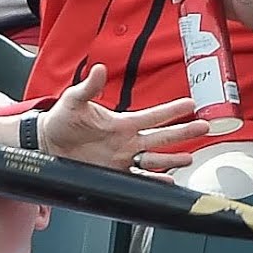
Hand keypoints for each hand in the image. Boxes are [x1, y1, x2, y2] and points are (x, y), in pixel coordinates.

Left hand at [38, 64, 209, 179]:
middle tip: (204, 127)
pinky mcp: (114, 173)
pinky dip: (153, 182)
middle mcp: (127, 141)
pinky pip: (138, 179)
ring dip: (171, 159)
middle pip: (161, 137)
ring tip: (189, 158)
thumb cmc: (61, 119)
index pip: (153, 116)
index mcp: (122, 123)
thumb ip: (88, 87)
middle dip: (183, 133)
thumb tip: (99, 69)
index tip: (190, 104)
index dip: (171, 110)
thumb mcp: (74, 100)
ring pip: (154, 160)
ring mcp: (122, 158)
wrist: (47, 143)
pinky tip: (168, 183)